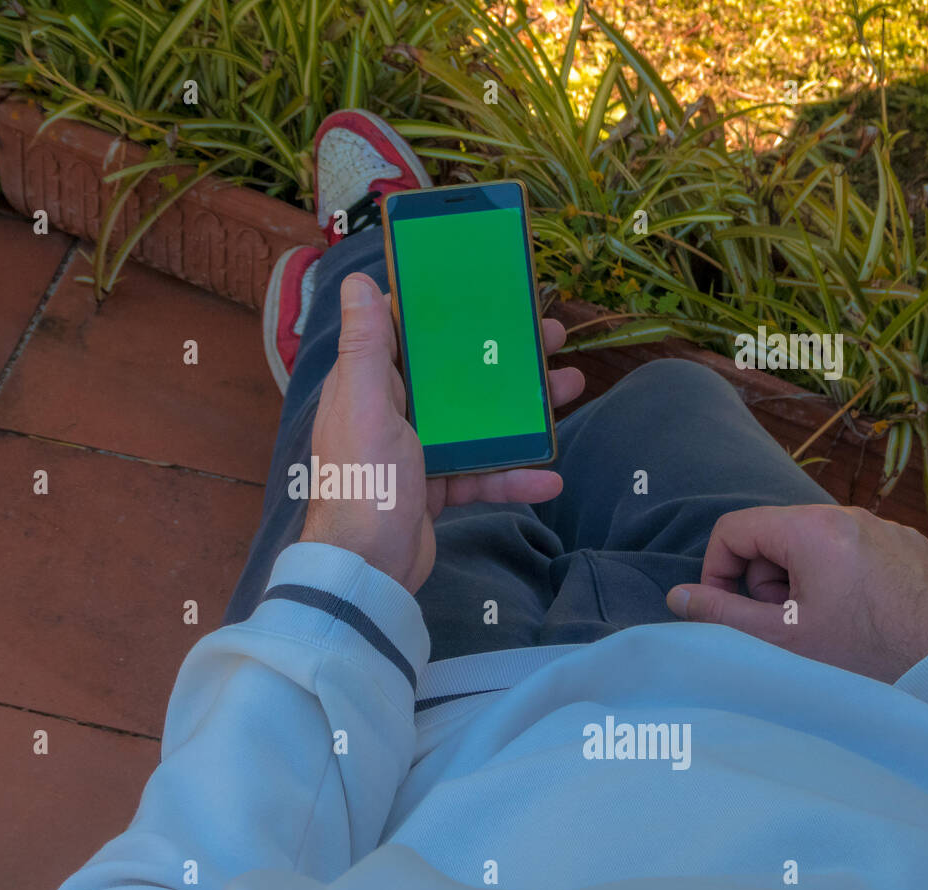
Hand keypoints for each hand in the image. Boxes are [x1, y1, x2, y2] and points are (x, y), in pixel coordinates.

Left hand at [298, 272, 584, 594]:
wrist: (368, 569)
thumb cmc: (364, 482)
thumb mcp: (365, 405)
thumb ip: (365, 346)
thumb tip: (357, 282)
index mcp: (370, 385)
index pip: (408, 333)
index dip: (447, 310)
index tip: (489, 291)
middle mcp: (392, 412)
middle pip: (455, 373)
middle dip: (503, 357)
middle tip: (551, 338)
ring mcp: (417, 451)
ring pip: (477, 421)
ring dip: (522, 410)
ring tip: (571, 389)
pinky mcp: (437, 487)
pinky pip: (482, 474)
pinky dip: (514, 476)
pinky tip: (549, 476)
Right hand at [666, 504, 927, 681]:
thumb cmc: (865, 659)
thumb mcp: (781, 638)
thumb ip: (720, 614)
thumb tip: (677, 596)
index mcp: (812, 530)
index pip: (734, 528)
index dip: (717, 570)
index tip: (727, 609)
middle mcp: (848, 515)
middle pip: (773, 534)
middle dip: (764, 579)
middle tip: (784, 624)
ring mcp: (883, 528)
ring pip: (812, 544)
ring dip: (800, 581)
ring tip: (821, 625)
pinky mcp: (908, 545)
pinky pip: (852, 550)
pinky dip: (839, 579)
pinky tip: (855, 618)